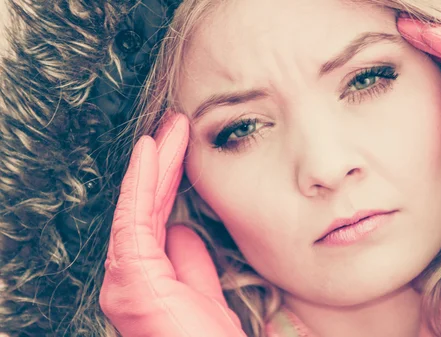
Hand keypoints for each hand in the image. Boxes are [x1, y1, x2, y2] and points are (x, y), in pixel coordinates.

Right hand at [99, 113, 244, 336]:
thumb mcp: (205, 293)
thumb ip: (193, 264)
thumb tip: (184, 229)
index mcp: (148, 279)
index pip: (155, 219)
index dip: (166, 182)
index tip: (181, 149)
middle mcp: (130, 277)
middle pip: (146, 208)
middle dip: (161, 166)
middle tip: (174, 127)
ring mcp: (127, 279)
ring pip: (139, 207)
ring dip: (155, 165)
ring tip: (168, 129)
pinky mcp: (132, 279)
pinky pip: (136, 218)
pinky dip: (141, 182)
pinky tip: (151, 150)